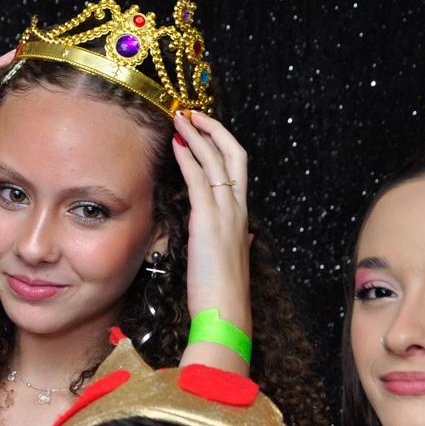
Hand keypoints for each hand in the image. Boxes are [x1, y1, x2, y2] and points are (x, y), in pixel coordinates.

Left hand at [170, 111, 251, 356]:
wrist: (226, 312)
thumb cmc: (224, 293)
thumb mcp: (236, 262)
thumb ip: (242, 243)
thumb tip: (249, 237)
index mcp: (242, 217)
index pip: (237, 170)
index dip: (222, 146)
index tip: (204, 133)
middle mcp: (238, 209)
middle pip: (234, 154)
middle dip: (214, 129)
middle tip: (192, 113)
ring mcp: (226, 213)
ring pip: (216, 161)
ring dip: (197, 136)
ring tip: (180, 118)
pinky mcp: (208, 220)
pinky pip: (200, 179)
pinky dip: (188, 158)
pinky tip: (176, 145)